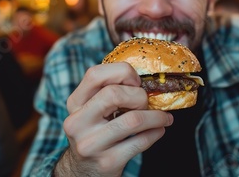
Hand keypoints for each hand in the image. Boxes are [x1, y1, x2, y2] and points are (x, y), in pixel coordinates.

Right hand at [54, 62, 173, 176]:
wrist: (83, 171)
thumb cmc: (95, 133)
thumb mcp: (91, 110)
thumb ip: (108, 91)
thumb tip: (145, 79)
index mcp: (75, 103)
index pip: (95, 74)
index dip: (122, 72)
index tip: (136, 81)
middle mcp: (78, 123)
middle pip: (114, 94)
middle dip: (139, 96)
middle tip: (146, 103)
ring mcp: (91, 144)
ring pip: (133, 119)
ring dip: (156, 116)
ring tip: (163, 118)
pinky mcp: (108, 162)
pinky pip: (140, 141)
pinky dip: (155, 132)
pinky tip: (158, 130)